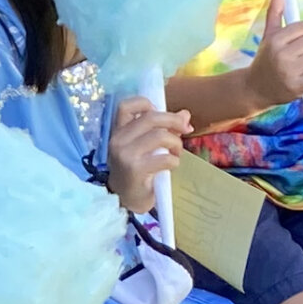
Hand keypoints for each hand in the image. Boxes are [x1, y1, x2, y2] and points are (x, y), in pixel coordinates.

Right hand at [107, 96, 192, 214]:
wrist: (126, 200)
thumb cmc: (136, 171)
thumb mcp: (146, 147)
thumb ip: (163, 129)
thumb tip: (185, 115)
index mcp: (117, 132)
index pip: (125, 106)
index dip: (145, 103)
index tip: (160, 113)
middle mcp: (117, 141)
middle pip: (150, 117)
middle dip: (174, 121)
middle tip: (185, 130)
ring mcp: (125, 155)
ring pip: (160, 136)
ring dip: (176, 144)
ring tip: (176, 153)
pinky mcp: (135, 170)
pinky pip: (164, 158)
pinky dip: (174, 161)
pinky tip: (171, 166)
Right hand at [248, 0, 302, 105]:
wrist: (254, 89)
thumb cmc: (265, 61)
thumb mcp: (268, 38)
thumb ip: (274, 15)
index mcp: (275, 41)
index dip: (302, 35)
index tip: (294, 44)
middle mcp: (281, 55)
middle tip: (298, 58)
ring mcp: (289, 72)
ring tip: (301, 68)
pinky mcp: (297, 87)